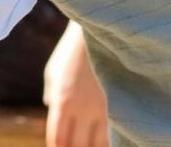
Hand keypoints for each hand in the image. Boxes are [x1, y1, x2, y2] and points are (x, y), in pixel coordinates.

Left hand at [44, 21, 108, 146]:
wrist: (99, 34)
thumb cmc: (72, 52)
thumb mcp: (53, 72)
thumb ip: (51, 96)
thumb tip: (51, 110)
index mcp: (62, 102)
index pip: (58, 139)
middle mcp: (82, 109)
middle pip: (78, 146)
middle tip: (74, 146)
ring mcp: (103, 108)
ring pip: (99, 144)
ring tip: (89, 143)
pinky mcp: (119, 104)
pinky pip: (115, 132)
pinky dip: (110, 140)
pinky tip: (107, 140)